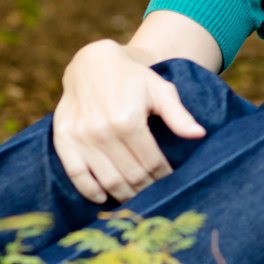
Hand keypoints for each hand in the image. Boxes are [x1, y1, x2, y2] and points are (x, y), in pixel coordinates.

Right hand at [53, 38, 206, 204]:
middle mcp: (102, 131)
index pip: (151, 161)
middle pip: (131, 174)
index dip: (164, 176)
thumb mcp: (161, 90)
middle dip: (148, 188)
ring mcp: (81, 137)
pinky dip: (90, 190)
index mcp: (128, 120)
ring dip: (124, 195)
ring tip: (137, 199)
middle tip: (158, 195)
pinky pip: (76, 174)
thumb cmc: (134, 79)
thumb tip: (199, 134)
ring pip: (107, 179)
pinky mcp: (64, 140)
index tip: (173, 182)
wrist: (93, 64)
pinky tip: (104, 198)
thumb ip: (178, 115)